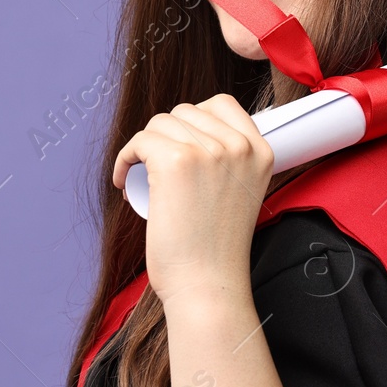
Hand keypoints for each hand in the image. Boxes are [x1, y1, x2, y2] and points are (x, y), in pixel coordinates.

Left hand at [112, 93, 273, 304]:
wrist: (208, 283)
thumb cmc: (217, 248)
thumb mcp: (242, 192)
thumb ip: (231, 161)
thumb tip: (192, 131)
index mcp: (261, 151)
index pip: (222, 104)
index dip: (193, 120)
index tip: (180, 145)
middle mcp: (239, 146)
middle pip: (186, 111)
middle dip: (166, 135)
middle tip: (157, 167)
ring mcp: (209, 150)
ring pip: (160, 123)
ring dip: (144, 146)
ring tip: (141, 175)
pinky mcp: (176, 161)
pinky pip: (139, 140)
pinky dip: (125, 158)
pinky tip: (124, 178)